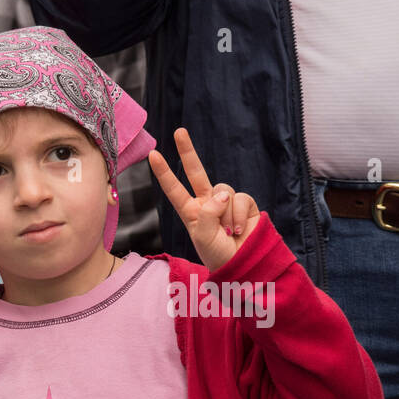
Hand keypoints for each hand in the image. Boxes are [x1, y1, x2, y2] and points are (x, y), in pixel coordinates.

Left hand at [148, 127, 259, 271]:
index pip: (174, 189)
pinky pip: (241, 198)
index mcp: (191, 212)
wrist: (246, 267)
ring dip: (226, 214)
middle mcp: (207, 203)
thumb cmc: (219, 256)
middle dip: (188, 151)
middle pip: (196, 172)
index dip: (164, 172)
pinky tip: (240, 229)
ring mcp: (226, 203)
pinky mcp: (246, 205)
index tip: (152, 154)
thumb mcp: (203, 238)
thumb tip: (221, 194)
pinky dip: (240, 214)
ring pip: (223, 190)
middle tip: (179, 131)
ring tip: (228, 232)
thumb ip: (207, 214)